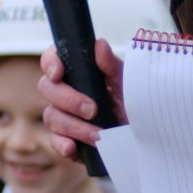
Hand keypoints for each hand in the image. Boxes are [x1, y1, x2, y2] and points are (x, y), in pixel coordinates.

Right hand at [36, 39, 126, 160]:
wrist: (144, 138)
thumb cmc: (134, 106)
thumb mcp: (127, 85)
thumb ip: (112, 66)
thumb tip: (100, 45)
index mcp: (79, 74)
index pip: (53, 60)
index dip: (50, 63)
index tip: (59, 73)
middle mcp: (67, 93)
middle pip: (47, 88)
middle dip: (69, 100)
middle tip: (93, 110)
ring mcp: (65, 117)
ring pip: (51, 116)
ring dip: (75, 126)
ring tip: (99, 135)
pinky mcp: (67, 140)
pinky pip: (55, 142)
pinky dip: (62, 144)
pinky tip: (73, 147)